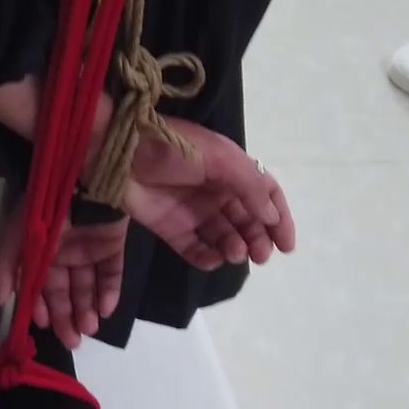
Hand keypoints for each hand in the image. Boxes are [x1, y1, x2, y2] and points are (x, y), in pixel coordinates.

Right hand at [0, 205, 127, 349]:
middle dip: (66, 318)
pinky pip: (112, 273)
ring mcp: (89, 247)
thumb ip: (6, 266)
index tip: (44, 326)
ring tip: (89, 330)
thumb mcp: (19, 235)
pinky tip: (106, 311)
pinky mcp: (113, 243)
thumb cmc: (49, 208)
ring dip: (87, 311)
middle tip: (73, 343)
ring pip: (87, 286)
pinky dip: (110, 293)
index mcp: (39, 249)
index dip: (41, 306)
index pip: (38, 285)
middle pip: (64, 291)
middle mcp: (63, 251)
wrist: (87, 177)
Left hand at [123, 116, 293, 268]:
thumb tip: (272, 217)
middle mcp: (216, 191)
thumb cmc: (174, 148)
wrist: (122, 153)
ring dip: (235, 248)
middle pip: (248, 220)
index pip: (266, 196)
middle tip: (260, 256)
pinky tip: (213, 260)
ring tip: (235, 253)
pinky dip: (206, 258)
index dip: (279, 220)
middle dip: (258, 239)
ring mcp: (194, 210)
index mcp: (232, 168)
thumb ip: (250, 187)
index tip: (286, 247)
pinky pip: (195, 249)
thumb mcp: (220, 158)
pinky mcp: (171, 228)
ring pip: (224, 236)